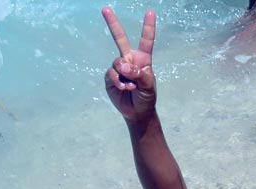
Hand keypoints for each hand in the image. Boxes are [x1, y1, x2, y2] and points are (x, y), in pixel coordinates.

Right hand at [102, 7, 156, 123]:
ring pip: (117, 63)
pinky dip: (118, 82)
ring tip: (132, 86)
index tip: (150, 12)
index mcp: (143, 59)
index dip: (148, 26)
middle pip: (119, 38)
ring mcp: (118, 67)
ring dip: (125, 76)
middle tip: (105, 8)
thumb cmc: (146, 97)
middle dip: (112, 23)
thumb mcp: (148, 86)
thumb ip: (139, 74)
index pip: (146, 40)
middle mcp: (129, 60)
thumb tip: (123, 66)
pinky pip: (112, 74)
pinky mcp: (110, 76)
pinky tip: (125, 89)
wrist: (137, 111)